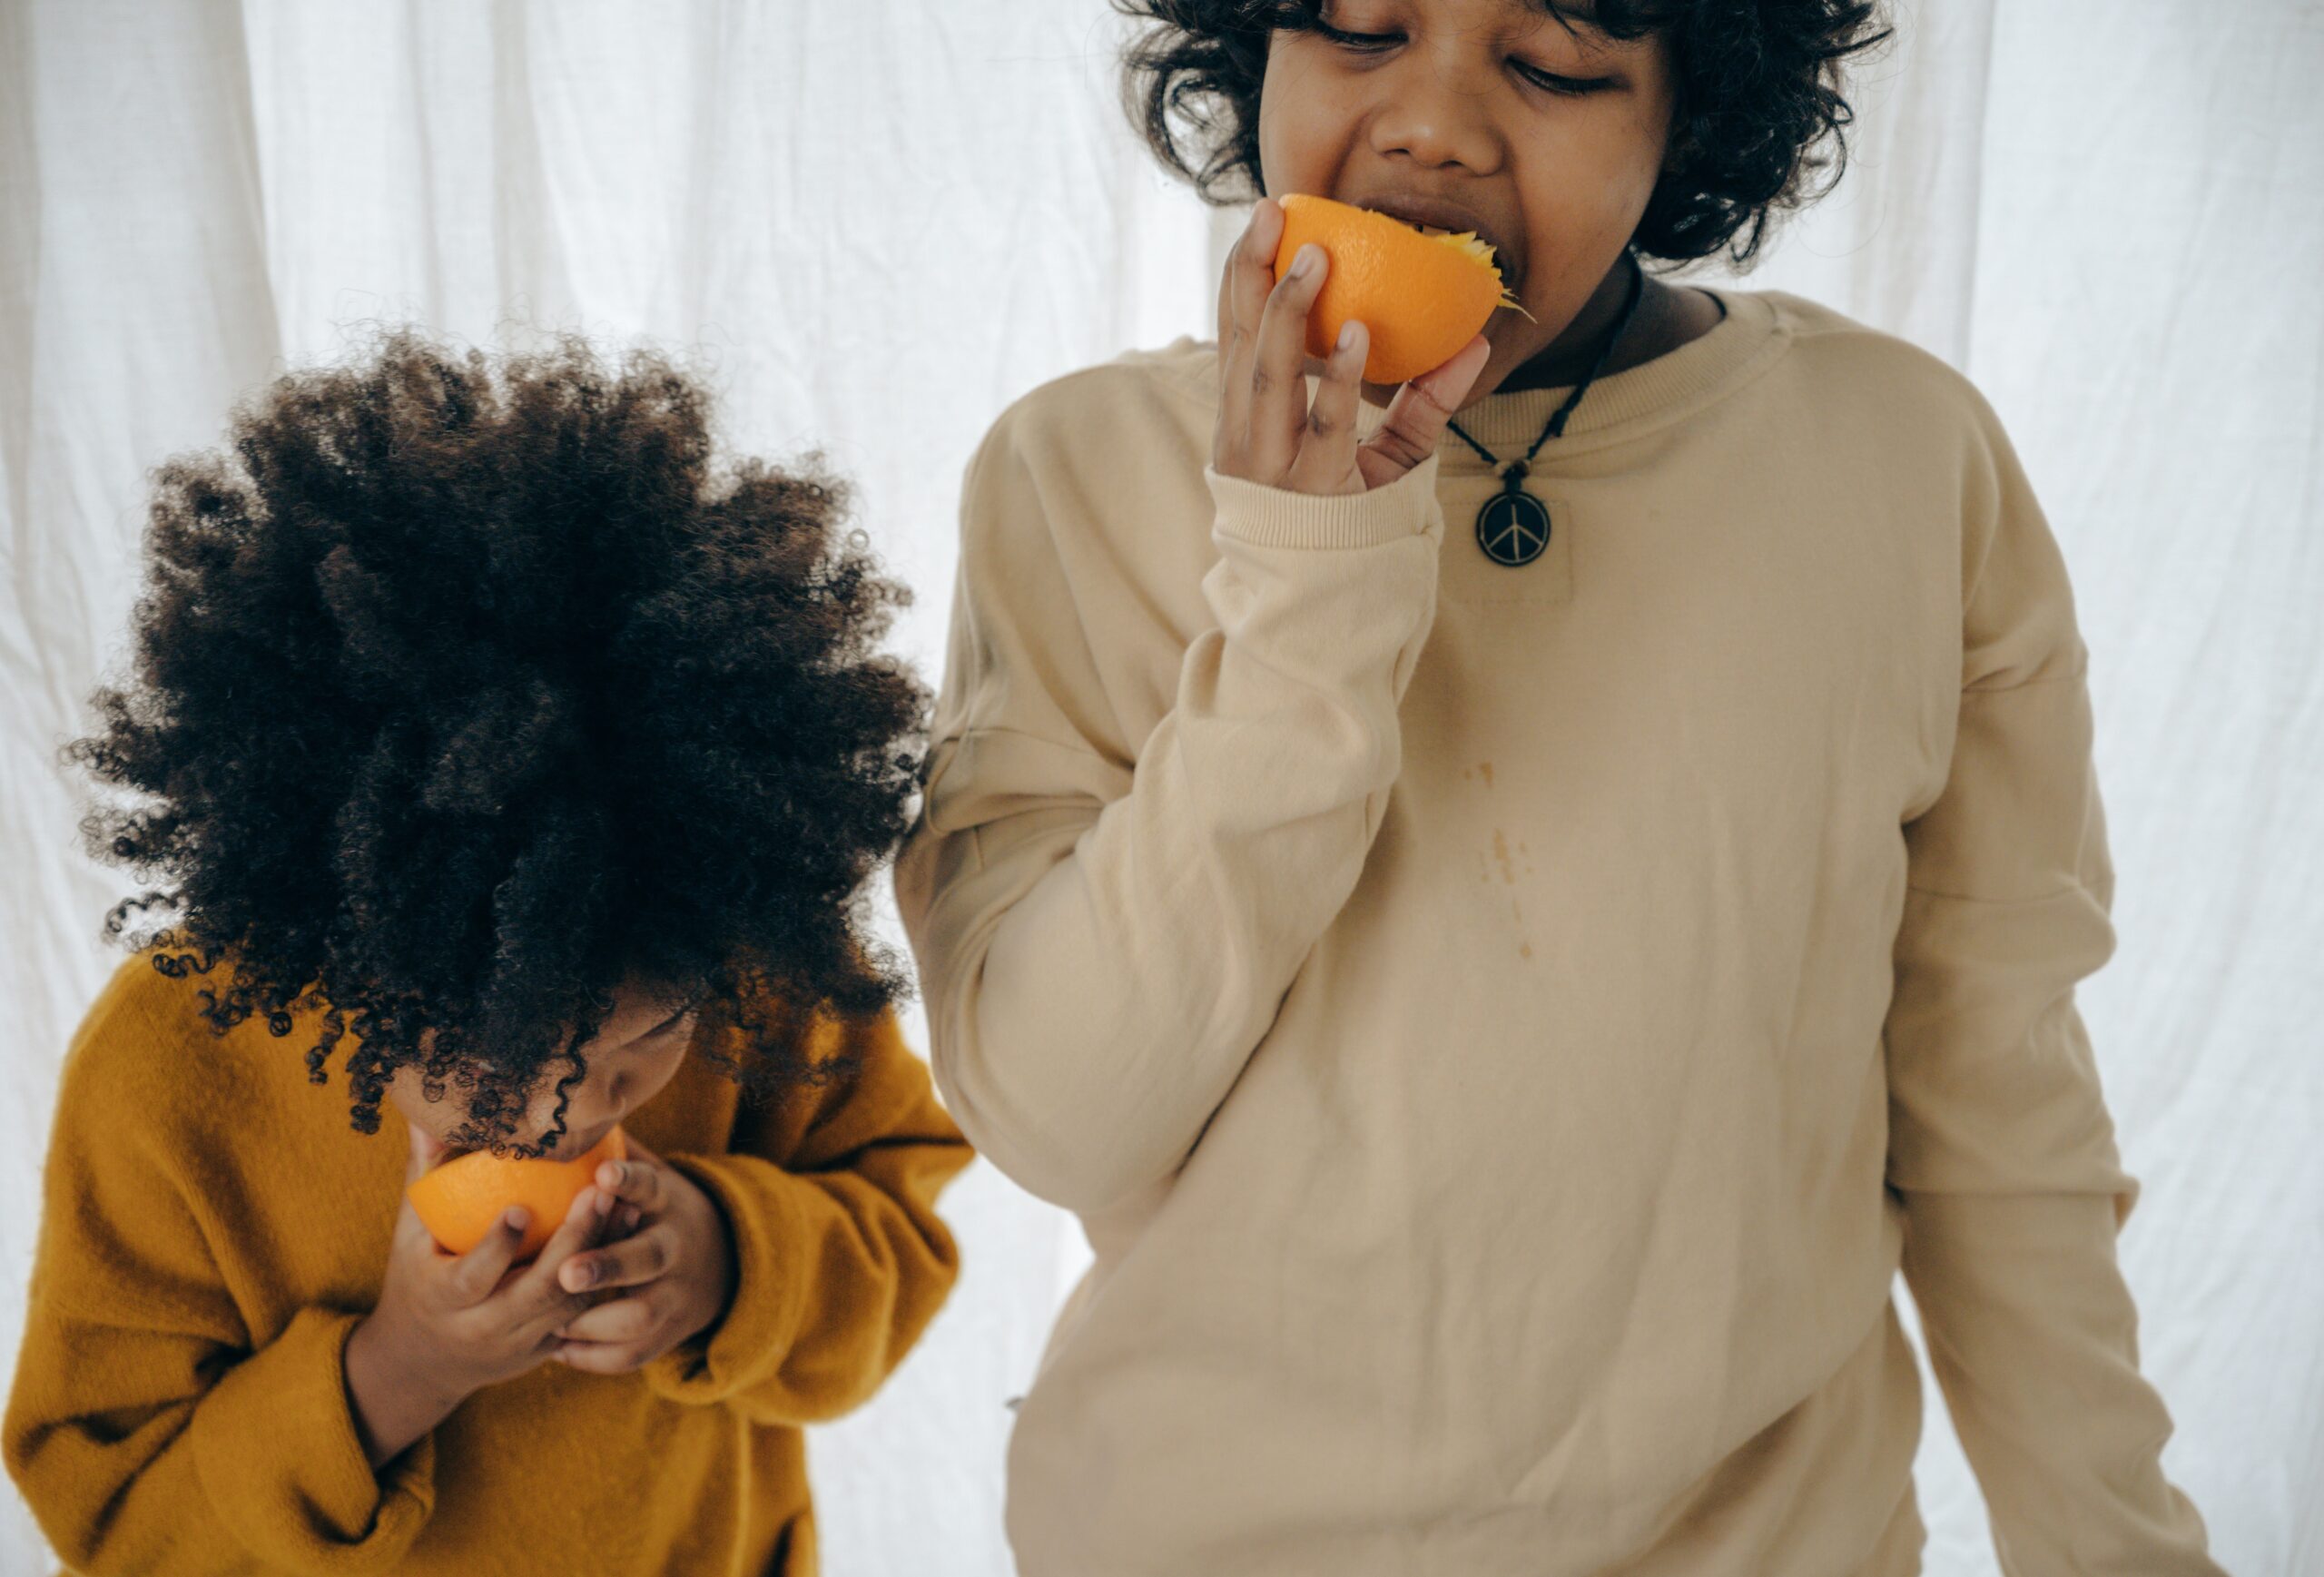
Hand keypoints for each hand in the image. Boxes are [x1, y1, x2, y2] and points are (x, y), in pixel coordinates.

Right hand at [344, 1125, 613, 1465]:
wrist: (424, 1358)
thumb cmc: (418, 1275)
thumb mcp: (410, 1231)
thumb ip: (426, 1172)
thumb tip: (428, 1109)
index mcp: (440, 1298)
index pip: (470, 1279)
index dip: (496, 1249)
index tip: (520, 1209)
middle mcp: (481, 1328)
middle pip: (536, 1293)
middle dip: (571, 1245)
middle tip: (597, 1194)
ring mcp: (519, 1343)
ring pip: (570, 1303)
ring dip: (600, 1255)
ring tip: (622, 1203)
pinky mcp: (546, 1347)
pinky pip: (584, 1311)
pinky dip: (607, 1272)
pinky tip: (629, 1228)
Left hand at [550, 1136, 737, 1375]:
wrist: (722, 1265)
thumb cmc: (658, 1212)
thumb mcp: (651, 1176)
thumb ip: (614, 1153)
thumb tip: (559, 1118)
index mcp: (667, 1203)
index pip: (651, 1187)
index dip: (629, 1184)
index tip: (605, 1176)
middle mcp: (675, 1248)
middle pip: (647, 1258)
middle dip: (607, 1266)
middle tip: (566, 1273)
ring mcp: (674, 1294)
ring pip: (639, 1315)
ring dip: (592, 1322)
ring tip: (549, 1324)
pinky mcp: (668, 1332)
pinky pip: (631, 1353)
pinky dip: (592, 1356)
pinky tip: (557, 1347)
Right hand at [1213, 196, 1492, 496]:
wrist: (1327, 610)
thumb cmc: (1349, 526)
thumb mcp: (1386, 457)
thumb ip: (1422, 402)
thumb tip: (1477, 343)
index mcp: (1246, 421)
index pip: (1234, 335)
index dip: (1241, 276)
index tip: (1263, 221)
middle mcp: (1246, 439)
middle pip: (1240, 343)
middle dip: (1252, 274)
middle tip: (1274, 213)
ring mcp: (1272, 467)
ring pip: (1268, 376)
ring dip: (1290, 313)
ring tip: (1315, 259)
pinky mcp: (1307, 491)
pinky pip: (1321, 425)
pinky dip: (1336, 378)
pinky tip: (1358, 335)